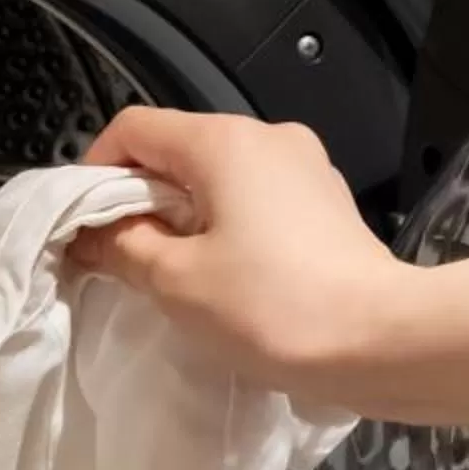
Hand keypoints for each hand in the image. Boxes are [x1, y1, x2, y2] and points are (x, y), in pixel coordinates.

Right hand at [70, 107, 415, 399]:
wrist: (383, 341)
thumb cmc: (273, 307)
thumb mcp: (177, 282)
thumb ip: (123, 246)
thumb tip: (90, 233)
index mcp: (224, 141)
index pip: (134, 128)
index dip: (95, 172)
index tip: (84, 227)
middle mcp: (269, 137)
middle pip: (179, 149)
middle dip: (141, 199)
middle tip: (123, 258)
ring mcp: (307, 168)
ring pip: (220, 177)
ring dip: (186, 216)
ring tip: (177, 276)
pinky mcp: (329, 205)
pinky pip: (258, 200)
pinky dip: (230, 227)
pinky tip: (230, 279)